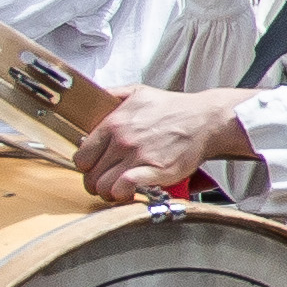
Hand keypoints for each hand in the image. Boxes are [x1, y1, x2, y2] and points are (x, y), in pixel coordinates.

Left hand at [72, 83, 252, 204]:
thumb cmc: (173, 109)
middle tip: (106, 183)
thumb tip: (92, 98)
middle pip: (90, 176)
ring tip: (118, 190)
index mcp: (114, 122)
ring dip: (109, 192)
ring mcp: (138, 156)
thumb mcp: (137, 92)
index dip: (87, 167)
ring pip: (104, 186)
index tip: (95, 169)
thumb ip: (111, 95)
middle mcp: (122, 140)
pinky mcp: (155, 170)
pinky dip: (123, 194)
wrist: (205, 120)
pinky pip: (125, 188)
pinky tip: (129, 192)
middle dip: (96, 183)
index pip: (81, 157)